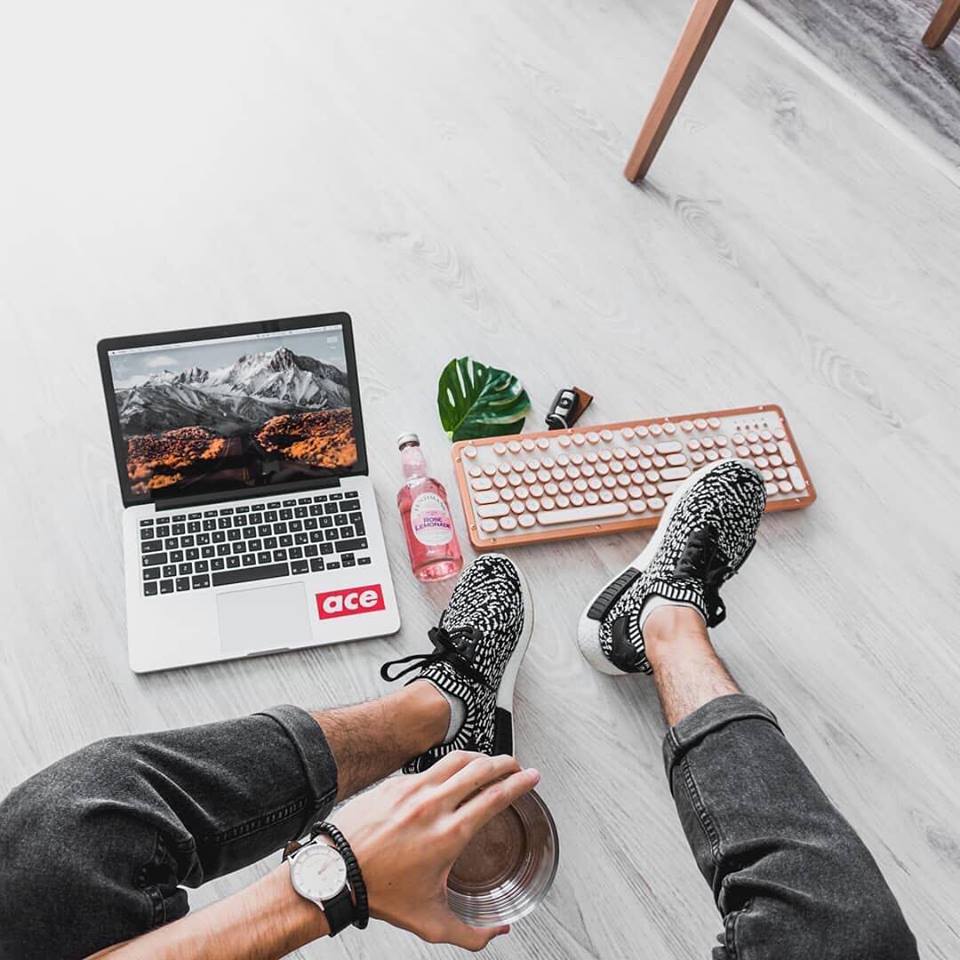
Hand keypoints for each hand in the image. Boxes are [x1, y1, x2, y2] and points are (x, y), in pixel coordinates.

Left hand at [330, 751, 539, 950]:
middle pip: (481, 768)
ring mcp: (413, 789)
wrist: (337, 872)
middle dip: (505, 762)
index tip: (532, 777)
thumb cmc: (381, 893)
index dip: (519, 783)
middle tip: (516, 764)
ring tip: (488, 761)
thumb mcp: (431, 922)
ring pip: (455, 760)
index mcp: (450, 834)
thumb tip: (499, 932)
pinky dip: (447, 767)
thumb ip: (472, 934)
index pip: (495, 797)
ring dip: (478, 757)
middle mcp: (434, 805)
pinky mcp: (394, 783)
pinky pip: (428, 768)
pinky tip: (450, 774)